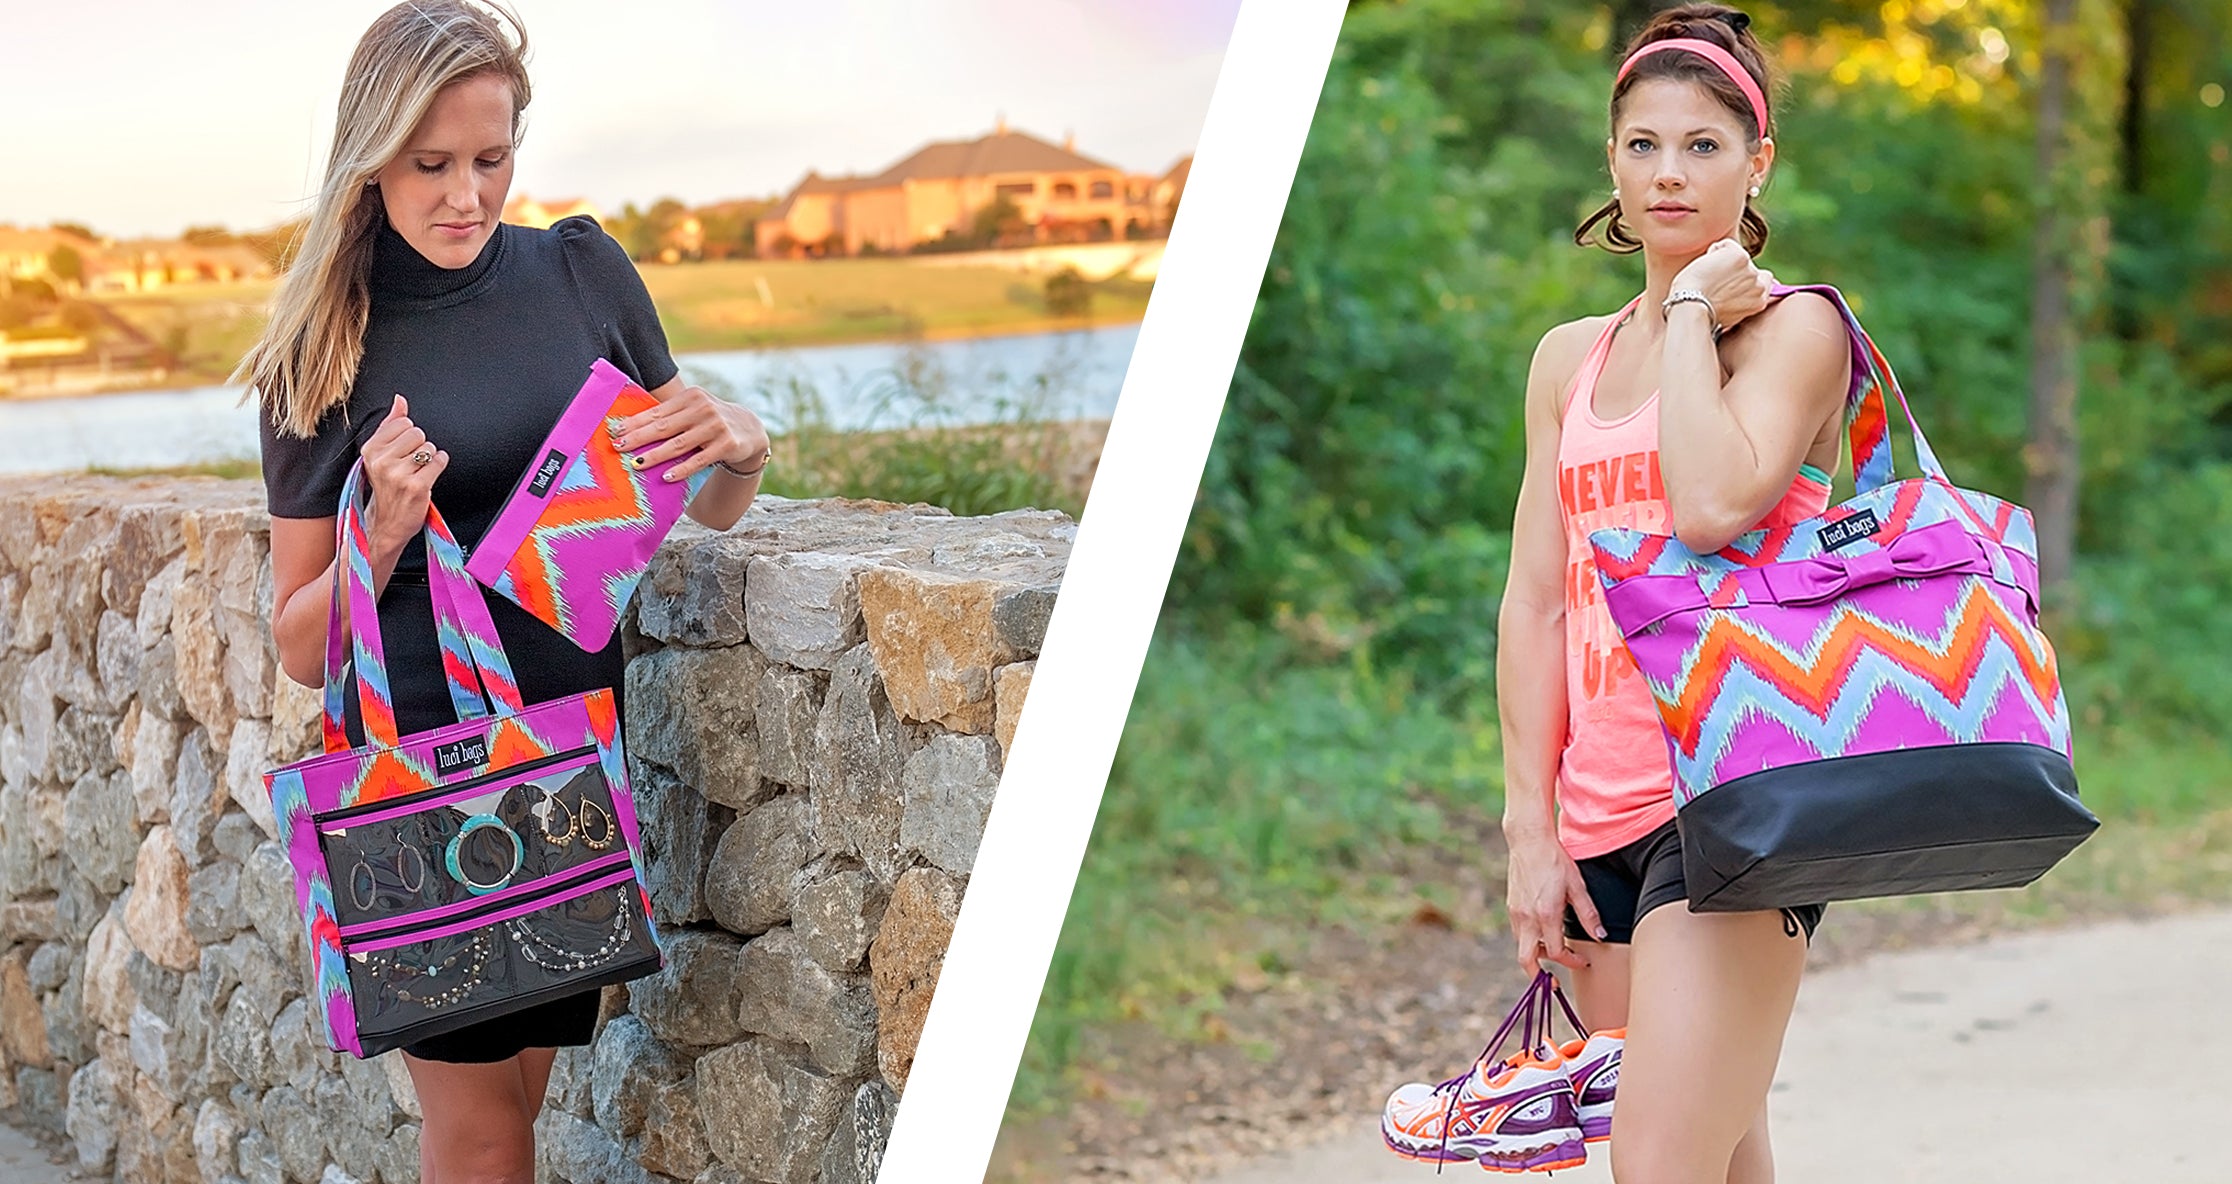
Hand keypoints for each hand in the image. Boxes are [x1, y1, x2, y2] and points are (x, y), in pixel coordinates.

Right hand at [360, 394, 445, 553]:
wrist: (386, 523)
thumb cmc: (386, 487)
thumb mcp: (381, 455)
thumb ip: (391, 424)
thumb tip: (399, 400)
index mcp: (371, 450)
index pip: (402, 422)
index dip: (408, 435)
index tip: (401, 451)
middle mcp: (382, 461)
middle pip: (417, 432)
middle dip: (419, 446)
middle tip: (411, 464)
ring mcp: (399, 475)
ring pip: (429, 447)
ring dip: (429, 458)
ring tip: (417, 472)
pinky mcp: (416, 487)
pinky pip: (439, 461)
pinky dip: (439, 465)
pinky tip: (428, 475)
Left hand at [611, 384, 771, 483]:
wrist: (750, 429)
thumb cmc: (711, 421)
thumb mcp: (694, 411)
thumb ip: (671, 416)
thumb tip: (633, 430)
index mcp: (690, 397)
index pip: (657, 411)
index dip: (635, 422)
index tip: (615, 431)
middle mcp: (703, 409)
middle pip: (664, 427)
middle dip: (639, 437)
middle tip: (618, 447)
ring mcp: (716, 427)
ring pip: (679, 444)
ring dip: (655, 455)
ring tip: (635, 463)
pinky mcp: (726, 445)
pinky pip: (699, 460)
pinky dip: (682, 469)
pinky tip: (666, 477)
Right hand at [1505, 831, 1604, 975]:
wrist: (1529, 841)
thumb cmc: (1555, 860)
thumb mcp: (1577, 886)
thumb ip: (1589, 914)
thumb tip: (1600, 936)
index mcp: (1546, 915)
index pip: (1556, 953)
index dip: (1571, 962)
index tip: (1582, 961)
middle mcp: (1527, 918)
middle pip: (1526, 961)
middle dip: (1538, 977)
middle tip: (1553, 983)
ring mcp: (1516, 913)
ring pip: (1521, 947)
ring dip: (1536, 955)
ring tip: (1553, 952)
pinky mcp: (1511, 907)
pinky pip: (1518, 933)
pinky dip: (1529, 940)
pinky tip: (1543, 932)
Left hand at [1669, 237, 1776, 331]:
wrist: (1692, 306)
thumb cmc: (1700, 312)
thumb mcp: (1727, 313)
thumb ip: (1739, 300)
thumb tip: (1734, 290)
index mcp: (1758, 302)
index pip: (1764, 280)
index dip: (1747, 278)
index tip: (1730, 284)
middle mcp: (1759, 285)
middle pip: (1748, 266)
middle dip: (1733, 270)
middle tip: (1714, 284)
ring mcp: (1750, 270)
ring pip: (1736, 255)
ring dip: (1721, 262)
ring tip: (1707, 278)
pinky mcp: (1740, 256)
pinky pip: (1725, 245)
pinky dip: (1713, 252)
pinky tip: (1704, 267)